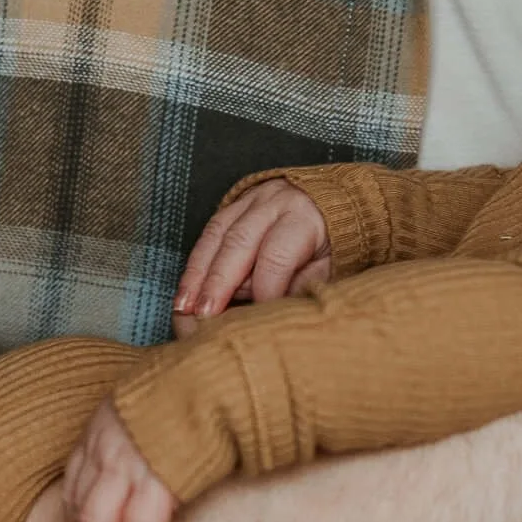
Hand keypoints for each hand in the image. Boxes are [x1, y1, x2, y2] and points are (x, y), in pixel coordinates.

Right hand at [178, 178, 331, 319]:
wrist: (337, 199)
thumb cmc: (335, 241)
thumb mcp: (333, 264)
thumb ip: (305, 285)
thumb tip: (272, 310)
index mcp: (304, 216)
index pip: (277, 256)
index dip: (265, 290)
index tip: (257, 322)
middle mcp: (274, 202)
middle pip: (239, 243)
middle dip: (218, 283)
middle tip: (203, 317)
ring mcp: (252, 200)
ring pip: (216, 236)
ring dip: (197, 274)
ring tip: (184, 307)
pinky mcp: (236, 204)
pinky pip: (209, 232)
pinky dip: (195, 263)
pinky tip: (187, 290)